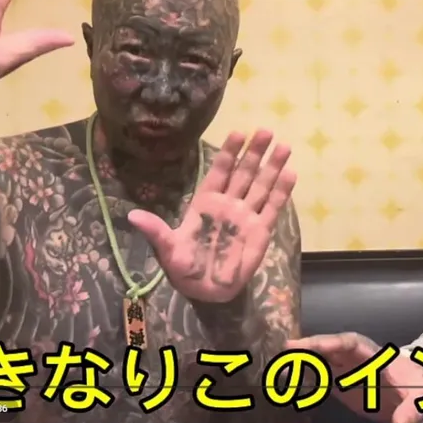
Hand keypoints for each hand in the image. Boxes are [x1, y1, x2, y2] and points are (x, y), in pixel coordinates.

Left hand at [129, 131, 296, 303]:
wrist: (205, 292)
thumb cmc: (183, 268)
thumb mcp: (167, 249)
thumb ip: (156, 231)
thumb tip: (132, 216)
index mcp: (206, 202)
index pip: (220, 171)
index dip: (229, 152)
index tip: (238, 132)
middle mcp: (228, 204)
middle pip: (244, 173)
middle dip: (254, 152)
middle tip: (265, 131)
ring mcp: (247, 216)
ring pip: (262, 185)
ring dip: (272, 166)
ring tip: (284, 145)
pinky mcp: (261, 231)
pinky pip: (273, 207)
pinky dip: (282, 191)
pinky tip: (291, 173)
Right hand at [287, 333, 422, 422]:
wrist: (420, 394)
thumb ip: (416, 408)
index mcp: (377, 357)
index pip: (351, 344)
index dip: (331, 344)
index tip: (312, 346)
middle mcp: (358, 360)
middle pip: (331, 349)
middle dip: (310, 348)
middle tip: (286, 350)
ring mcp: (348, 373)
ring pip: (322, 363)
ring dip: (303, 363)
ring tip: (279, 366)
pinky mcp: (343, 387)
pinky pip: (321, 380)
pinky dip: (305, 379)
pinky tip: (288, 382)